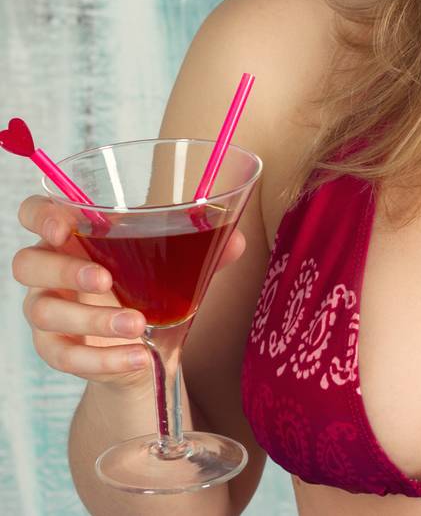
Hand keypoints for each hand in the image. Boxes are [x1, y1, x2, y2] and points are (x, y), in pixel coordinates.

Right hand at [11, 194, 246, 390]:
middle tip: (105, 279)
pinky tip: (137, 357)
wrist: (141, 352)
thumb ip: (205, 250)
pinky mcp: (56, 350)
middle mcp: (50, 273)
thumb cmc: (150, 293)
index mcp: (75, 239)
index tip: (64, 224)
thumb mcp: (176, 269)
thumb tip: (237, 239)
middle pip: (28, 264)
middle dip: (64, 269)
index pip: (35, 215)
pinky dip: (102, 359)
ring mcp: (48, 313)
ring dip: (91, 319)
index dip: (40, 215)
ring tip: (137, 324)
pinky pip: (65, 355)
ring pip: (45, 312)